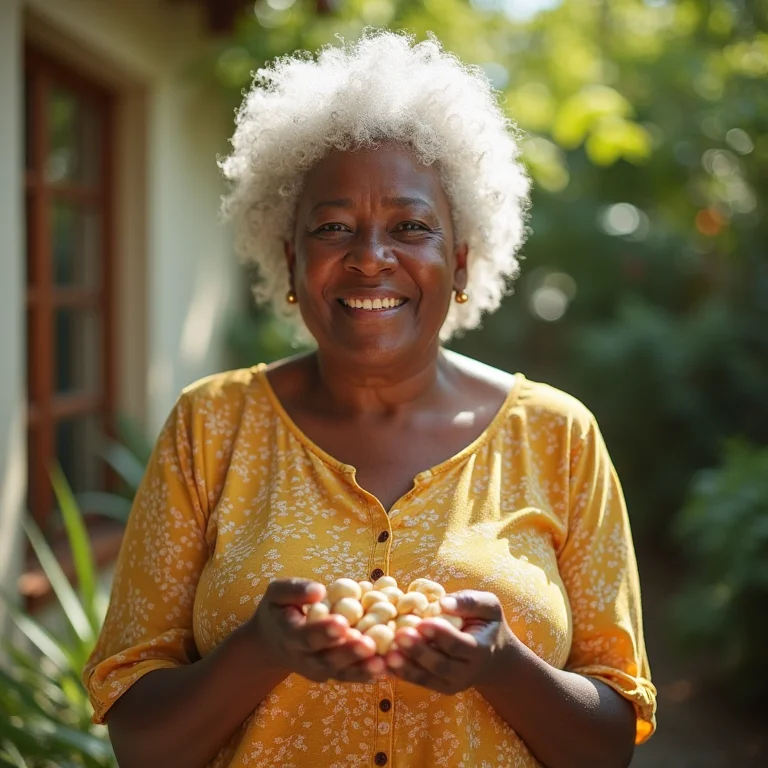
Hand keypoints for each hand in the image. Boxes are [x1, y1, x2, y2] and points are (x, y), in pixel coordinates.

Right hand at [248, 578, 385, 683]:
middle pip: (327, 659)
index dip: (323, 631)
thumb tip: (319, 590)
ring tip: (383, 662)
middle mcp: (304, 658)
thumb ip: (294, 590)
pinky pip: (351, 676)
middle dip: (349, 653)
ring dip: (363, 669)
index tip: (341, 623)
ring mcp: (319, 670)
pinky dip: (368, 674)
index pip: (306, 636)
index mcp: (289, 635)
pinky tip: (388, 669)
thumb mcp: (277, 593)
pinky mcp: (332, 674)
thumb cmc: (279, 609)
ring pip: (342, 673)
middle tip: (369, 644)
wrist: (273, 640)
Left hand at [384, 590, 514, 694]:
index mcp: (481, 650)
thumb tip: (444, 602)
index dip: (440, 634)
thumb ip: (469, 602)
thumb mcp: (488, 606)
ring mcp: (452, 683)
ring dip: (406, 666)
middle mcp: (468, 672)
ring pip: (427, 677)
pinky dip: (400, 673)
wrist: (493, 654)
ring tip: (387, 653)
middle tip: (399, 635)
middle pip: (441, 664)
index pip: (459, 644)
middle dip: (419, 651)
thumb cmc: (486, 622)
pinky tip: (383, 663)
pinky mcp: (439, 686)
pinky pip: (418, 681)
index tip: (422, 622)